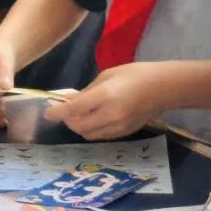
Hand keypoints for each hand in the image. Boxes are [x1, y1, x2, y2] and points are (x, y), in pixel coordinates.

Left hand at [43, 63, 164, 140]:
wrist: (162, 87)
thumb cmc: (134, 74)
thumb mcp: (106, 76)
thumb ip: (87, 91)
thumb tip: (69, 100)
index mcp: (105, 96)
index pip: (73, 110)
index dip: (57, 112)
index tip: (47, 113)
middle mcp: (110, 115)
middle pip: (78, 126)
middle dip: (68, 120)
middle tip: (66, 110)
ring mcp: (118, 127)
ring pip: (88, 134)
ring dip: (79, 126)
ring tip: (81, 114)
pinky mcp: (124, 133)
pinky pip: (100, 136)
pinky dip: (92, 129)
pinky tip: (95, 118)